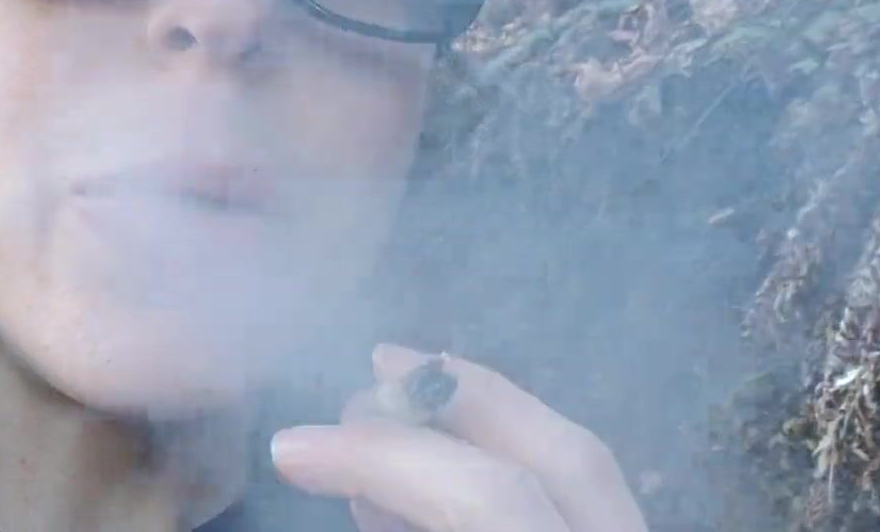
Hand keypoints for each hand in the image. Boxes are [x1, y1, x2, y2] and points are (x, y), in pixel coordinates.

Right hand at [270, 344, 647, 531]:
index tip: (292, 447)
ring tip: (405, 412)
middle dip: (461, 396)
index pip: (485, 498)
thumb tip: (360, 482)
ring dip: (491, 421)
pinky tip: (459, 464)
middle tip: (375, 363)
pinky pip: (587, 494)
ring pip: (585, 462)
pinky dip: (521, 460)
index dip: (383, 456)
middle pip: (566, 451)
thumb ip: (399, 528)